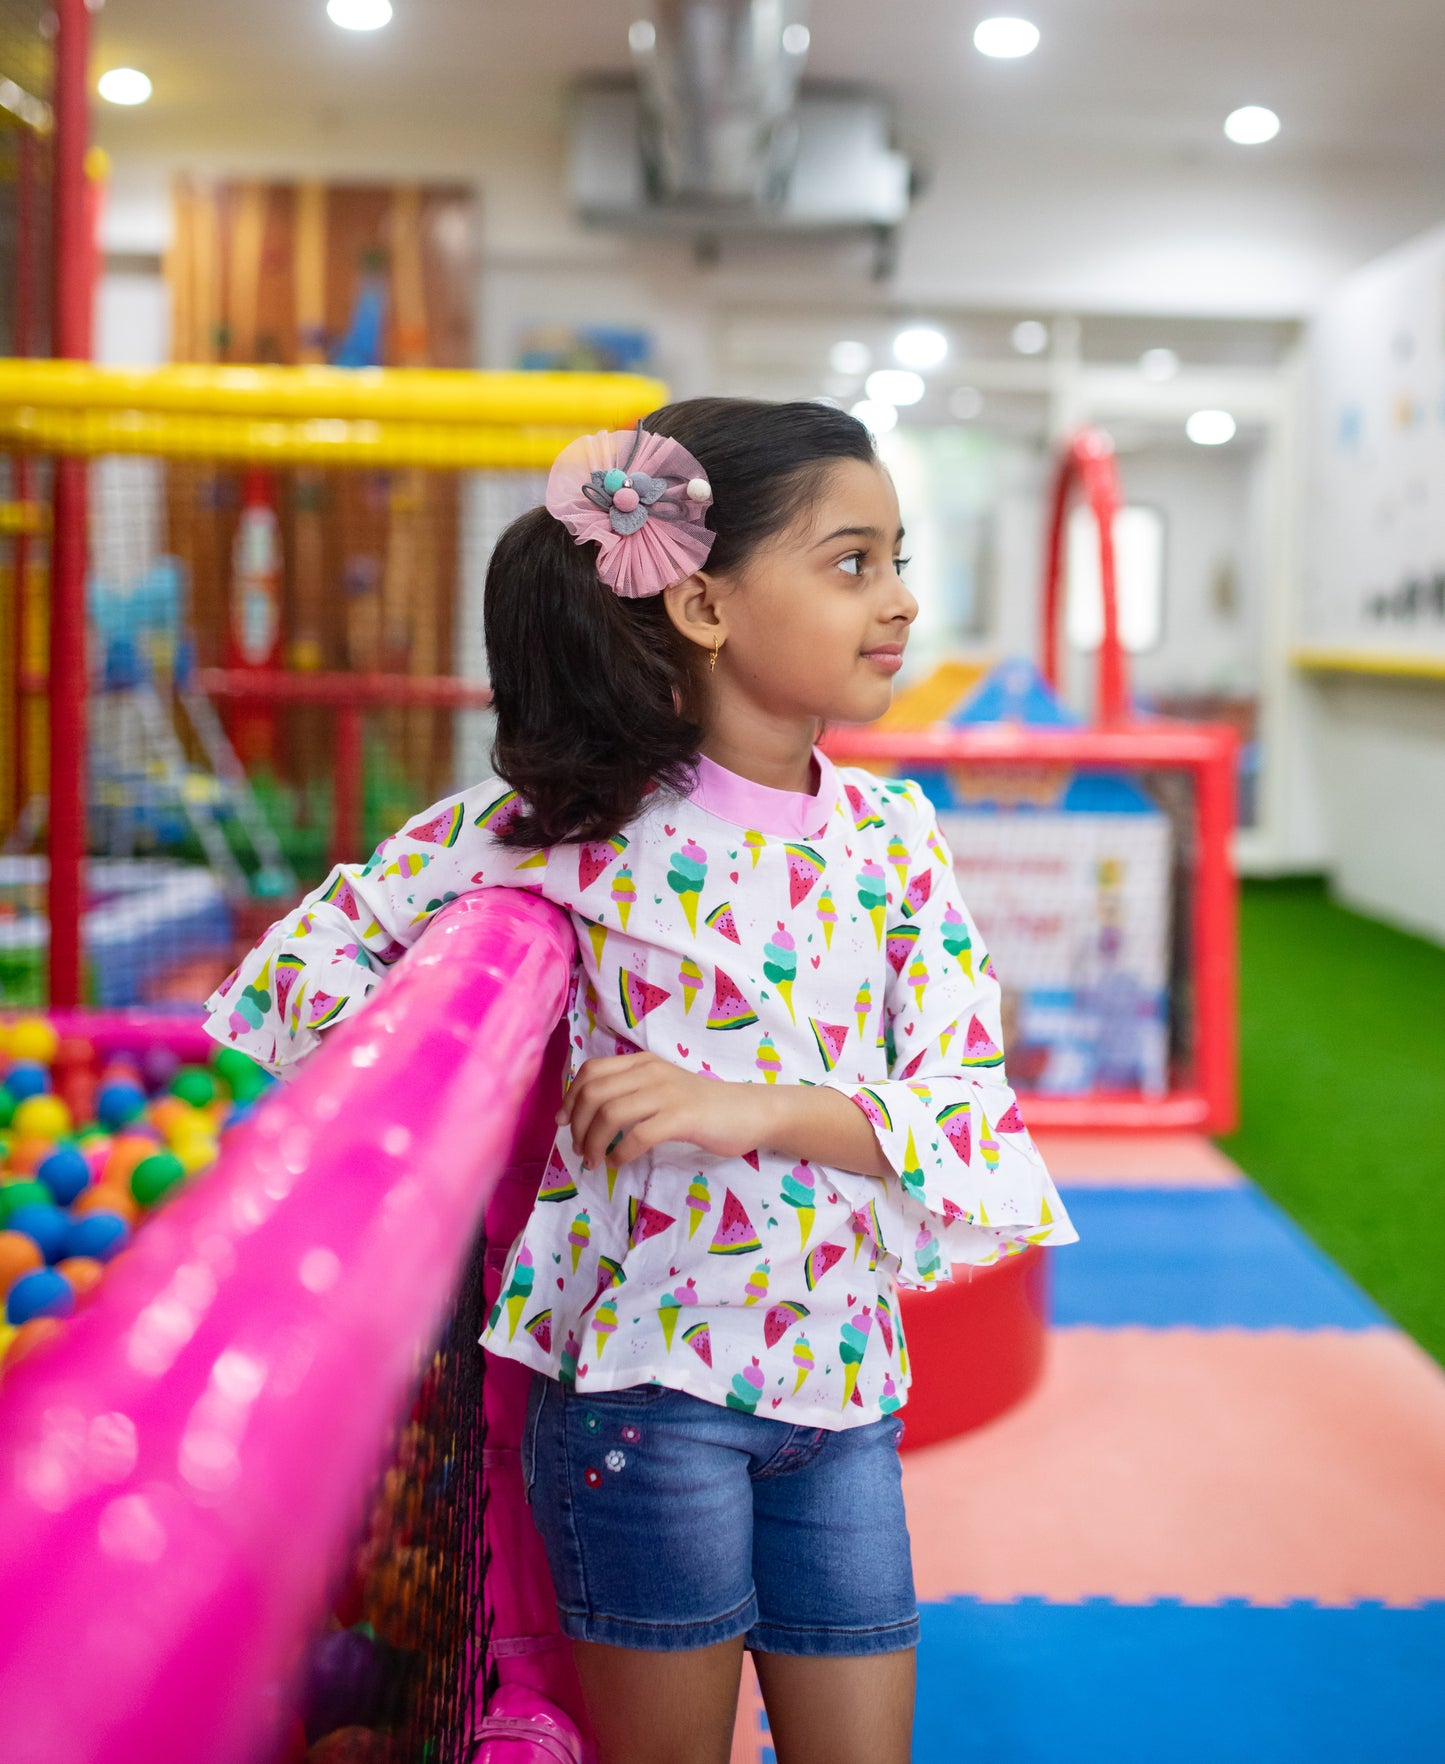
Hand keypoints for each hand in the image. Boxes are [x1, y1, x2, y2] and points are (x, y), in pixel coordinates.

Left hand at [557, 1052, 774, 1169]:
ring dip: (593, 1142)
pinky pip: (637, 1135)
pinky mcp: (681, 1118)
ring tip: (594, 1161)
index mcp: (642, 1063)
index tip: (563, 1122)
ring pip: (610, 1114)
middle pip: (594, 1093)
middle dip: (577, 1125)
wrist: (748, 1112)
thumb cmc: (702, 1106)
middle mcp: (650, 1072)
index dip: (570, 1097)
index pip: (591, 1071)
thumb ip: (630, 1092)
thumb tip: (587, 1114)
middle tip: (579, 1149)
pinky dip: (620, 1153)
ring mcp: (666, 1094)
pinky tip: (617, 1163)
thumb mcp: (661, 1087)